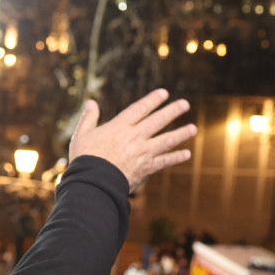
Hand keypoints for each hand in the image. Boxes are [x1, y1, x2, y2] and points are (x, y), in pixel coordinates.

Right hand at [69, 89, 195, 191]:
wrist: (93, 182)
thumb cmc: (84, 158)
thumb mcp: (82, 135)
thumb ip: (89, 118)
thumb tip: (90, 102)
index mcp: (119, 126)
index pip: (140, 109)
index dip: (153, 100)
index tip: (164, 93)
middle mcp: (134, 137)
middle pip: (157, 121)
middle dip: (172, 111)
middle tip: (185, 104)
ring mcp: (142, 152)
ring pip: (166, 140)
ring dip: (180, 134)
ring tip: (193, 128)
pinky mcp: (145, 168)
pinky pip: (164, 161)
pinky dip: (175, 157)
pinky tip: (186, 154)